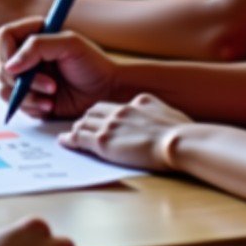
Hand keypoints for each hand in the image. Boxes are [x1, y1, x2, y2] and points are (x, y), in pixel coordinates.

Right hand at [0, 18, 118, 119]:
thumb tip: (10, 66)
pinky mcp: (30, 98)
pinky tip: (51, 105)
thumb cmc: (93, 64)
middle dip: (24, 80)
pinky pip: (16, 104)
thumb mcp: (70, 45)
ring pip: (5, 88)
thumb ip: (37, 47)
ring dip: (28, 95)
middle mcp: (27, 55)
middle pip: (2, 66)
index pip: (5, 37)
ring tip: (53, 95)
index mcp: (34, 35)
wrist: (106, 92)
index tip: (20, 67)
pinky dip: (32, 106)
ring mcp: (27, 77)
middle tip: (50, 85)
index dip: (7, 51)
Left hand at [59, 94, 191, 171]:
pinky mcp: (105, 142)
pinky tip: (64, 142)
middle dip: (85, 119)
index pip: (111, 105)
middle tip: (79, 126)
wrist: (179, 142)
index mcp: (137, 102)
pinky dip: (70, 139)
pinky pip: (80, 139)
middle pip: (94, 111)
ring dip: (76, 128)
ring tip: (69, 135)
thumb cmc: (182, 133)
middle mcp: (121, 110)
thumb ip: (153, 111)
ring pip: (84, 123)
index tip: (97, 119)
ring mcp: (111, 125)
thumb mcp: (167, 113)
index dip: (101, 113)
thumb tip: (150, 114)